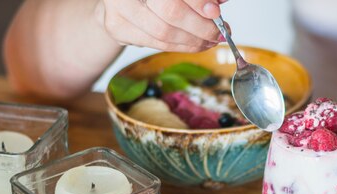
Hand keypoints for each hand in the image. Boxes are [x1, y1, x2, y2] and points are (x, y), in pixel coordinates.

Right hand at [94, 0, 227, 51]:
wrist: (121, 0)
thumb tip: (219, 2)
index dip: (197, 2)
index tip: (215, 12)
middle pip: (170, 12)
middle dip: (200, 26)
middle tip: (219, 32)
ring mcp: (118, 8)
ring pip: (164, 33)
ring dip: (194, 40)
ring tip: (211, 40)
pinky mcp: (118, 28)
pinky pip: (157, 44)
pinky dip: (182, 46)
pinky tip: (196, 44)